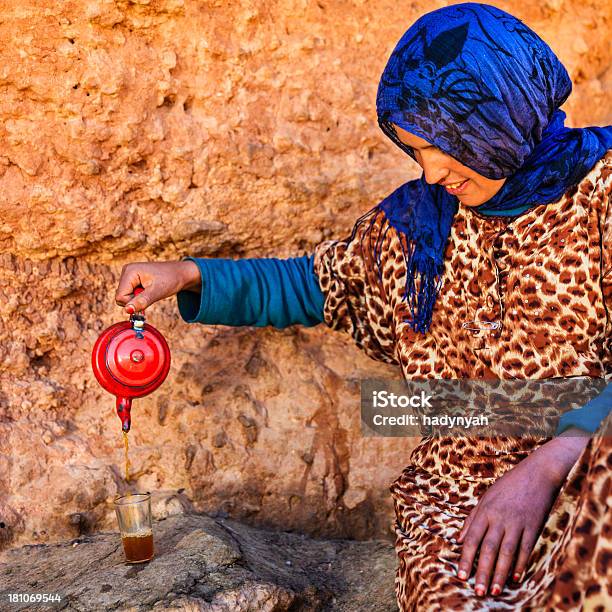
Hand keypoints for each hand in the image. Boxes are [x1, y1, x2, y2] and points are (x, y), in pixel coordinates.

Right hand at [115, 260, 200, 312]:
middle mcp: (126, 271)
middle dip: (135, 300)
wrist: (180, 274)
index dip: (133, 302)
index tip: (147, 298)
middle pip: (121, 297)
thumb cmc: (171, 280)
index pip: (120, 296)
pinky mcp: (132, 279)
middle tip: (150, 294)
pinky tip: (149, 290)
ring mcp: (129, 274)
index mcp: (130, 271)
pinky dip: (139, 296)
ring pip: (125, 297)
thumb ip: (141, 301)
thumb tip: (127, 310)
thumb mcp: (157, 292)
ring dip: (138, 299)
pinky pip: (130, 294)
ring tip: (151, 291)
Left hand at [456, 432, 588, 596]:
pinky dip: (520, 564)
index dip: (466, 558)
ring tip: (495, 590)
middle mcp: (499, 518)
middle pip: (488, 549)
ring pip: (506, 552)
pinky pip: (525, 548)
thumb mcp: (485, 498)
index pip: (472, 538)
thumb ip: (472, 519)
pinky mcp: (533, 526)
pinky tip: (515, 578)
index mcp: (485, 511)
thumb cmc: (508, 485)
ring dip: (500, 573)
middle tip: (478, 591)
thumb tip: (458, 539)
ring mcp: (517, 523)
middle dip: (482, 572)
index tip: (461, 576)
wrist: (536, 474)